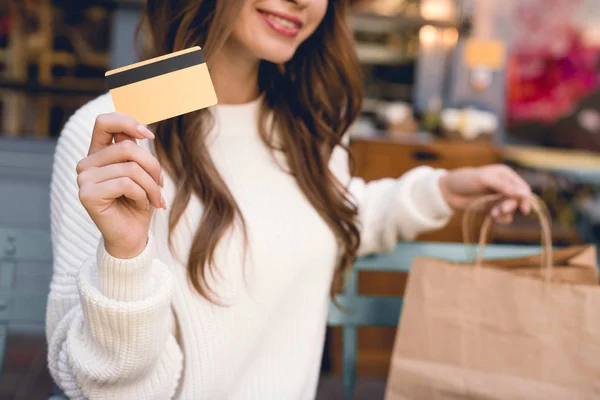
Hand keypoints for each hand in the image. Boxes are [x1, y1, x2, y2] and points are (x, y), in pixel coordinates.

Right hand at [76, 113, 165, 258]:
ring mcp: (83, 179)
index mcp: (98, 153)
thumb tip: (142, 131)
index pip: (105, 121)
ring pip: (130, 168)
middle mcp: (86, 164)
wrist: (132, 237)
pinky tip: (142, 206)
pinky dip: (142, 195)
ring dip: (151, 186)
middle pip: (127, 147)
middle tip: (160, 185)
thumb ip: (135, 151)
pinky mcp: (87, 194)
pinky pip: (126, 184)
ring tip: (154, 199)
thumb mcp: (142, 172)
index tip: (149, 136)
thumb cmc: (139, 203)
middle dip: (152, 166)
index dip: (129, 122)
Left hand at [438, 164, 531, 223]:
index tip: (524, 209)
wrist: (448, 192)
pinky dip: (500, 218)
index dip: (525, 198)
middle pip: (517, 200)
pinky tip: (493, 218)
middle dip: (510, 206)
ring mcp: (497, 198)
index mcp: (505, 175)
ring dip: (504, 213)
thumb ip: (504, 186)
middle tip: (501, 209)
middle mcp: (504, 187)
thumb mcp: (485, 179)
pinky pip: (502, 216)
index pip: (522, 187)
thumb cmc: (465, 180)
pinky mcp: (491, 209)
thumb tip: (525, 193)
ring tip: (493, 213)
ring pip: (510, 209)